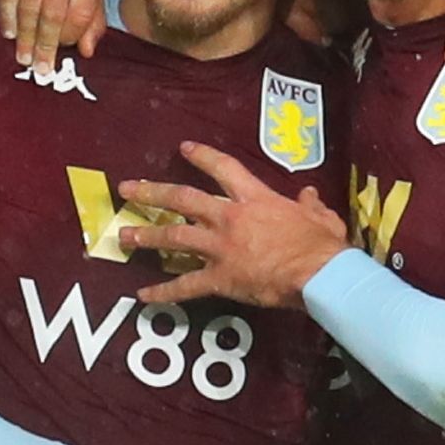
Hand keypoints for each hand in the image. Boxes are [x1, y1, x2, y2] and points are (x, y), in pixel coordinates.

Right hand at [0, 0, 106, 73]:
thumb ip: (90, 18)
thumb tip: (87, 50)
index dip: (70, 38)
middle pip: (54, 12)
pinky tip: (10, 32)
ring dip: (26, 36)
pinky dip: (9, 17)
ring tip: (24, 56)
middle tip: (39, 67)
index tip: (60, 54)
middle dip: (45, 44)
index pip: (80, 12)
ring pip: (31, 5)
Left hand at [118, 143, 348, 309]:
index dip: (202, 157)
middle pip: (182, 199)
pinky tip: (143, 296)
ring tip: (123, 236)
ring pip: (174, 237)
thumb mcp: (320, 216)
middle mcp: (229, 218)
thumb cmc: (321, 244)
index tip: (183, 149)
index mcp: (254, 199)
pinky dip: (163, 292)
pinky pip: (186, 286)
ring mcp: (220, 248)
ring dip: (147, 235)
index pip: (223, 168)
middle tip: (128, 189)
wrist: (318, 274)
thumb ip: (310, 205)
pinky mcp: (220, 278)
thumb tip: (309, 196)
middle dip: (152, 192)